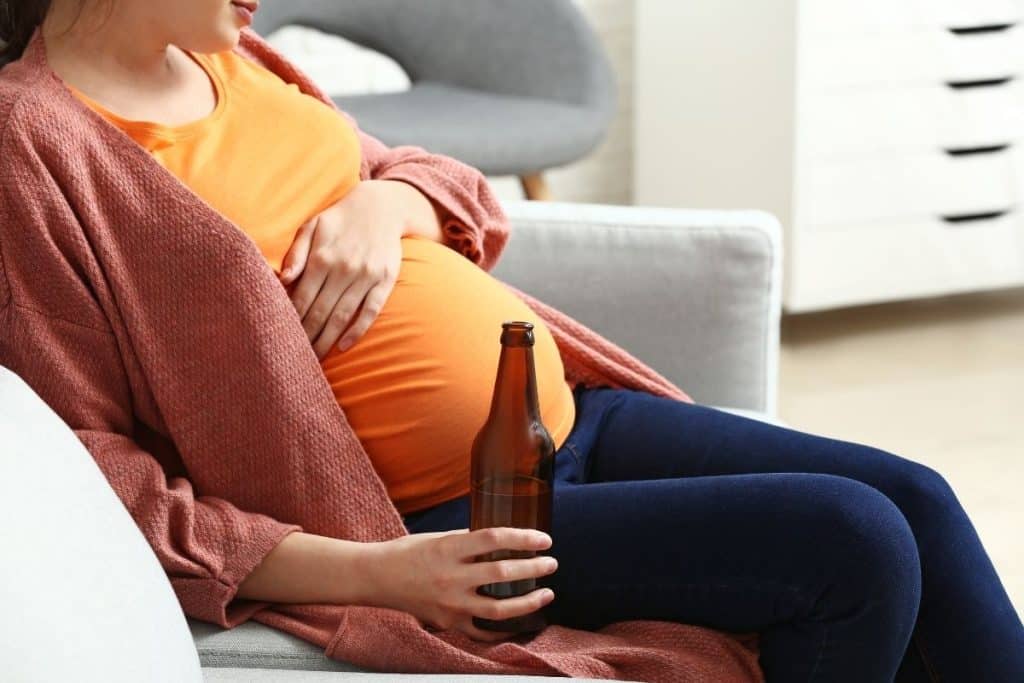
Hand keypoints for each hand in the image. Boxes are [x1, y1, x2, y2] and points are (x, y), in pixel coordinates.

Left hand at [279, 180, 411, 359]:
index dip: (291, 320)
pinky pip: (371, 311)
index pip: (301, 297)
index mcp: (322, 258)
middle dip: (306, 337)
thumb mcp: (313, 226)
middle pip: (320, 312)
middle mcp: (343, 269)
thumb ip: (297, 253)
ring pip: (343, 316)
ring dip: (328, 340)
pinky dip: (358, 330)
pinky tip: (345, 346)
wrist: (382, 206)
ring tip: (317, 358)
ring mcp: (366, 277)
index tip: (282, 338)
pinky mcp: (385, 280)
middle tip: (296, 358)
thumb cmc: (341, 219)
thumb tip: (282, 280)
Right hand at [363, 527, 557, 641]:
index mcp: (448, 549)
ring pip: (499, 610)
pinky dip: (503, 628)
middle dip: (534, 569)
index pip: (494, 539)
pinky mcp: (448, 623)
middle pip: (502, 574)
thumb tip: (504, 541)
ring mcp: (450, 604)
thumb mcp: (440, 537)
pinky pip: (482, 631)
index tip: (544, 539)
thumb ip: (470, 541)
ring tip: (545, 594)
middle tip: (551, 564)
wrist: (377, 577)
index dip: (524, 538)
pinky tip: (520, 620)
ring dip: (528, 602)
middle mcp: (450, 577)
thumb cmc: (409, 552)